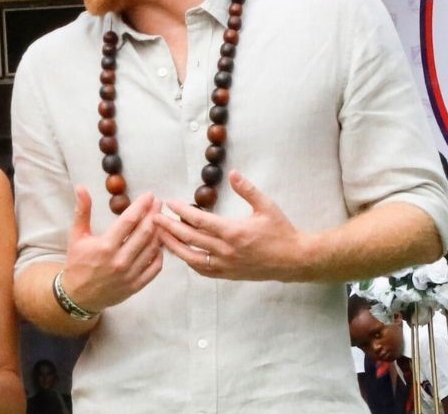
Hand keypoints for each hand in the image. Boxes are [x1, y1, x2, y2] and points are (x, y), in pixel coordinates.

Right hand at [59, 187, 162, 312]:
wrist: (78, 295)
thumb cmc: (77, 263)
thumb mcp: (76, 236)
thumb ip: (82, 211)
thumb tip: (81, 188)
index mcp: (105, 246)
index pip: (129, 220)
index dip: (142, 206)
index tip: (149, 196)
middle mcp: (120, 260)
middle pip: (145, 233)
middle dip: (154, 215)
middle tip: (159, 203)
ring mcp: (130, 274)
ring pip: (152, 249)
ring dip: (159, 232)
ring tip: (162, 219)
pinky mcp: (136, 286)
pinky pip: (155, 268)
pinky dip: (160, 254)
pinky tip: (159, 243)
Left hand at [156, 170, 310, 280]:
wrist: (293, 260)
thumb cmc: (281, 231)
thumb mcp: (266, 206)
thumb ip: (247, 190)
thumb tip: (233, 173)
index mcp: (233, 232)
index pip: (199, 220)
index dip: (181, 211)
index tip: (169, 203)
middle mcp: (225, 250)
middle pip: (189, 238)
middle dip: (169, 227)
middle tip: (154, 218)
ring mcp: (225, 265)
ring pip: (191, 257)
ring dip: (173, 246)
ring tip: (159, 236)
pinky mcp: (227, 275)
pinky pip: (201, 269)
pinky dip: (188, 261)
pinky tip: (180, 253)